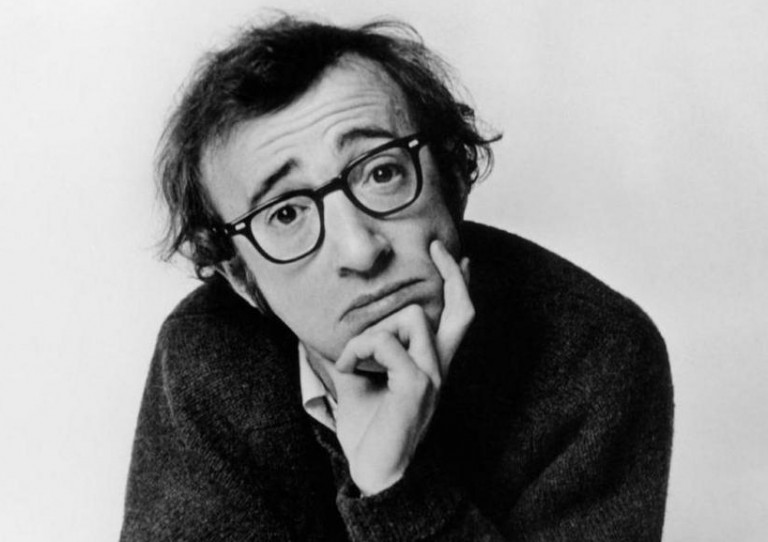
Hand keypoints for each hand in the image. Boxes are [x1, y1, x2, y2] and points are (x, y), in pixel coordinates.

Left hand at [321, 240, 473, 494]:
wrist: (374, 472)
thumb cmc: (368, 431)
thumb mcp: (359, 383)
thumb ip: (359, 355)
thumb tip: (334, 331)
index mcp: (430, 366)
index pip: (458, 320)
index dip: (461, 287)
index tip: (460, 259)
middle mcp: (439, 367)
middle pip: (462, 310)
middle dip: (451, 274)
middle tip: (438, 246)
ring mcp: (433, 375)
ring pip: (412, 317)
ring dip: (373, 332)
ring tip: (356, 362)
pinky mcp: (418, 384)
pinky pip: (385, 343)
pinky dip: (359, 351)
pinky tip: (351, 372)